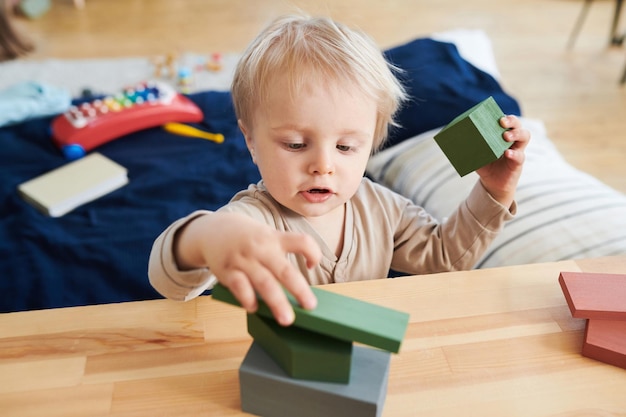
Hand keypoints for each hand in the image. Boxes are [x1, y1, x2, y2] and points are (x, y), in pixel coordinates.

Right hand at [176, 212, 320, 325]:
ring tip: (286, 319)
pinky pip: (239, 286)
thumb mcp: (267, 236)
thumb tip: (297, 289)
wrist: (214, 229)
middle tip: (310, 306)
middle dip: (299, 289)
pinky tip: (254, 308)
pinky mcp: (227, 270)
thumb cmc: (248, 239)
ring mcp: (244, 260)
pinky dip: (248, 298)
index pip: (302, 241)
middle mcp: (262, 249)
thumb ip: (280, 256)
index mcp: (275, 239)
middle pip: (284, 270)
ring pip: (264, 282)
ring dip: (276, 302)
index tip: (313, 265)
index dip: (313, 253)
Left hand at [476, 115, 530, 207]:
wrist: (492, 183)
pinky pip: (520, 156)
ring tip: (506, 136)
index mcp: (501, 134)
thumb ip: (468, 147)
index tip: (497, 116)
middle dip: (511, 121)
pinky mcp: (518, 162)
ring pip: (524, 136)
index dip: (504, 116)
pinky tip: (507, 153)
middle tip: (502, 122)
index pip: (506, 120)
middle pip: (517, 125)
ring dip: (516, 134)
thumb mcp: (474, 155)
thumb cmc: (484, 164)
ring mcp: (517, 149)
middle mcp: (512, 139)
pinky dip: (514, 154)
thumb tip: (453, 140)